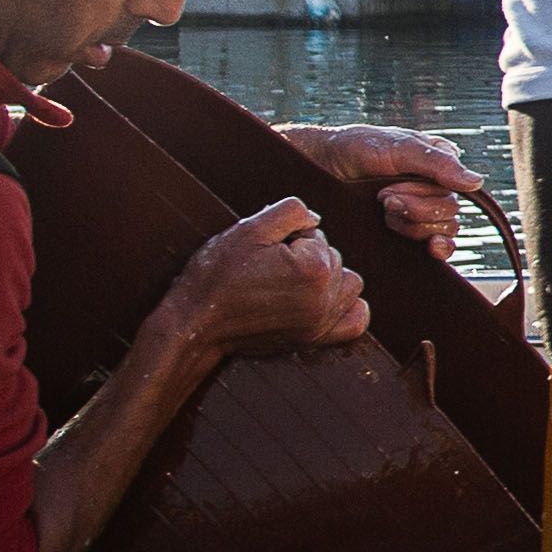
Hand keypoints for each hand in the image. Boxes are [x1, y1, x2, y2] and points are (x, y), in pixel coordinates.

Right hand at [165, 200, 370, 358]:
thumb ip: (292, 211)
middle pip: (335, 258)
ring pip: (349, 284)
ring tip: (292, 280)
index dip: (289, 236)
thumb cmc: (218, 276)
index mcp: (314, 270)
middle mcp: (325, 300)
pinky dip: (345, 307)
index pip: (317, 235)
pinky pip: (355, 320)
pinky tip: (321, 299)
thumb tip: (316, 219)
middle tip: (271, 266)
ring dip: (329, 278)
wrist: (196, 323)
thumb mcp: (250, 229)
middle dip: (307, 255)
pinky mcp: (314, 340)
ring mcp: (321, 324)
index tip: (264, 251)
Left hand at [282, 124, 488, 252]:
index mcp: (436, 163)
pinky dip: (438, 248)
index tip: (391, 189)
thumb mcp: (397, 148)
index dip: (426, 194)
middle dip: (416, 209)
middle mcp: (432, 187)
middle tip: (384, 200)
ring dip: (414, 225)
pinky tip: (429, 249)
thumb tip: (477, 182)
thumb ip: (437, 163)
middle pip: (449, 212)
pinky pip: (440, 246)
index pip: (455, 189)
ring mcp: (421, 212)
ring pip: (444, 230)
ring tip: (384, 212)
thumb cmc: (356, 149)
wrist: (319, 167)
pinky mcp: (409, 233)